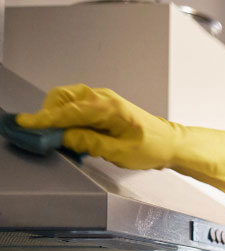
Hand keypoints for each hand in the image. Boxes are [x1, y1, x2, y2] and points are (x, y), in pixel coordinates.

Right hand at [17, 84, 224, 192]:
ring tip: (57, 137)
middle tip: (42, 136)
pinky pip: (77, 105)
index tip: (25, 125)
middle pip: (62, 98)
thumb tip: (64, 137)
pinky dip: (67, 116)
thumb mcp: (120, 153)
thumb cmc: (153, 147)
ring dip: (57, 115)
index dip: (43, 119)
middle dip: (48, 114)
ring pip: (68, 99)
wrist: (172, 143)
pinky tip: (71, 133)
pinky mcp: (104, 105)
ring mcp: (103, 99)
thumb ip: (89, 143)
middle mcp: (104, 98)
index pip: (67, 111)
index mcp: (108, 108)